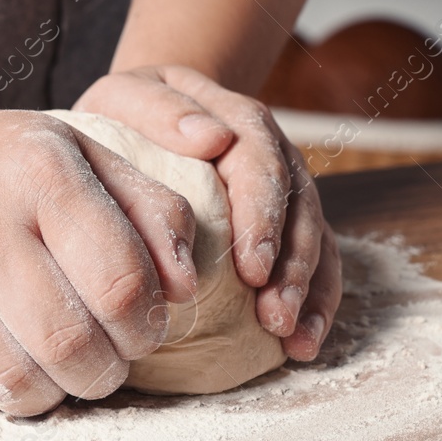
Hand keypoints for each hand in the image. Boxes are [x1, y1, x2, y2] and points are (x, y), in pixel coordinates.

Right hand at [0, 104, 199, 421]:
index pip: (121, 286)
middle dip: (101, 371)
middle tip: (96, 358)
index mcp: (38, 172)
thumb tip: (185, 287)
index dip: (146, 328)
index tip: (138, 329)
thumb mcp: (76, 155)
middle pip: (69, 346)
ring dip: (44, 394)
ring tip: (43, 365)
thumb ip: (149, 209)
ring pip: (11, 386)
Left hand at [73, 65, 340, 360]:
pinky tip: (301, 344)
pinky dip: (314, 306)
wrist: (144, 117)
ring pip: (314, 242)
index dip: (264, 217)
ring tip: (293, 339)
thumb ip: (160, 109)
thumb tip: (212, 137)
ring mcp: (284, 196)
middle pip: (299, 210)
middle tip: (274, 313)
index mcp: (239, 123)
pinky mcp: (283, 231)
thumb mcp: (127, 96)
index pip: (263, 166)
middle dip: (292, 267)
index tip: (253, 265)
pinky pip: (314, 266)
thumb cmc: (128, 115)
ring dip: (309, 293)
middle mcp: (273, 158)